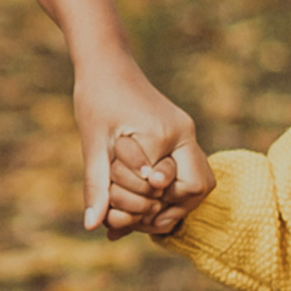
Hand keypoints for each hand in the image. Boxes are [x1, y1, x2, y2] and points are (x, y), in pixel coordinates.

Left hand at [75, 75, 210, 238]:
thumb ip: (97, 185)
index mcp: (164, 134)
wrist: (106, 64)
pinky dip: (165, 190)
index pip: (167, 188)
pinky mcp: (180, 135)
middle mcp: (184, 134)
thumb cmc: (96, 98)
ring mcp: (186, 134)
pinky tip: (138, 200)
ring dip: (170, 202)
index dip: (147, 206)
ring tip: (136, 212)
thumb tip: (93, 226)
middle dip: (167, 208)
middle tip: (134, 218)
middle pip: (198, 188)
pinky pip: (183, 171)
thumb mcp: (92, 144)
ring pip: (197, 183)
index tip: (120, 212)